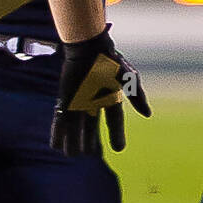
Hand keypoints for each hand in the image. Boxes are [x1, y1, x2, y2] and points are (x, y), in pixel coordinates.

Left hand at [51, 26, 150, 156]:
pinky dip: (57, 132)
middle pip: (91, 127)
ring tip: (71, 155)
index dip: (117, 134)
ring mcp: (77, 102)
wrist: (86, 47)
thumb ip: (137, 95)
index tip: (119, 149)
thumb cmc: (108, 60)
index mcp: (109, 98)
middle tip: (92, 155)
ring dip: (72, 141)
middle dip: (91, 142)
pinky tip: (55, 145)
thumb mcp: (127, 77)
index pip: (114, 120)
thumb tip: (147, 114)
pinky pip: (60, 119)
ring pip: (75, 127)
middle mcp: (93, 103)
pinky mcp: (64, 99)